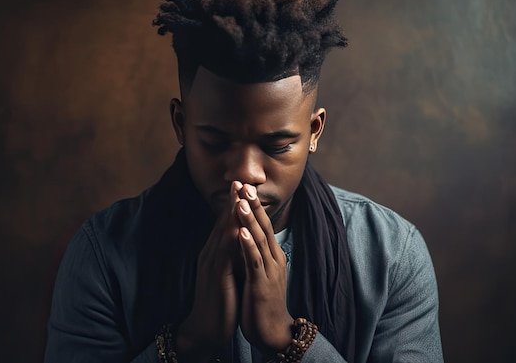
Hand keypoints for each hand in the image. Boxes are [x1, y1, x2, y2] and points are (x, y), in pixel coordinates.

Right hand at [176, 181, 243, 359]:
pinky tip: (237, 227)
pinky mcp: (217, 278)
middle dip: (232, 202)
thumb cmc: (220, 300)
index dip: (233, 204)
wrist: (206, 328)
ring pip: (223, 234)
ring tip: (240, 196)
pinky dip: (231, 239)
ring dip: (231, 214)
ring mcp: (212, 265)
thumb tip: (243, 240)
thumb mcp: (227, 273)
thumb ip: (232, 255)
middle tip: (240, 181)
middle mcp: (211, 254)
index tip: (242, 186)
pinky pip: (225, 255)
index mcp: (214, 253)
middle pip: (222, 223)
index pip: (225, 224)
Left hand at [236, 184, 293, 354]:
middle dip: (253, 205)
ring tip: (240, 200)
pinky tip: (241, 232)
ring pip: (259, 239)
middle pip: (264, 226)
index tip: (243, 187)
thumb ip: (255, 254)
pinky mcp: (262, 284)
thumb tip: (246, 235)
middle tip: (244, 184)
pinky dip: (247, 245)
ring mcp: (270, 271)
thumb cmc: (263, 301)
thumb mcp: (260, 272)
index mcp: (273, 255)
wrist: (274, 332)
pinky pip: (254, 261)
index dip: (253, 206)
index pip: (263, 225)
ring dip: (249, 219)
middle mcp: (274, 259)